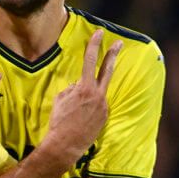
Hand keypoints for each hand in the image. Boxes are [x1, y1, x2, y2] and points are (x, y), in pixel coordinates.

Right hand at [43, 30, 121, 163]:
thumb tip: (78, 86)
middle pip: (107, 69)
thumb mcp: (61, 99)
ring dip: (90, 93)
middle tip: (119, 42)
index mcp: (85, 88)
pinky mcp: (105, 116)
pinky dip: (89, 107)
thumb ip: (72, 88)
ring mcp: (104, 106)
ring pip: (99, 91)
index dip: (94, 45)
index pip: (90, 60)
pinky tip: (80, 117)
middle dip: (112, 54)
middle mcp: (98, 95)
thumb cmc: (59, 121)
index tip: (99, 33)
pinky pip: (97, 105)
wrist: (66, 145)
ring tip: (79, 105)